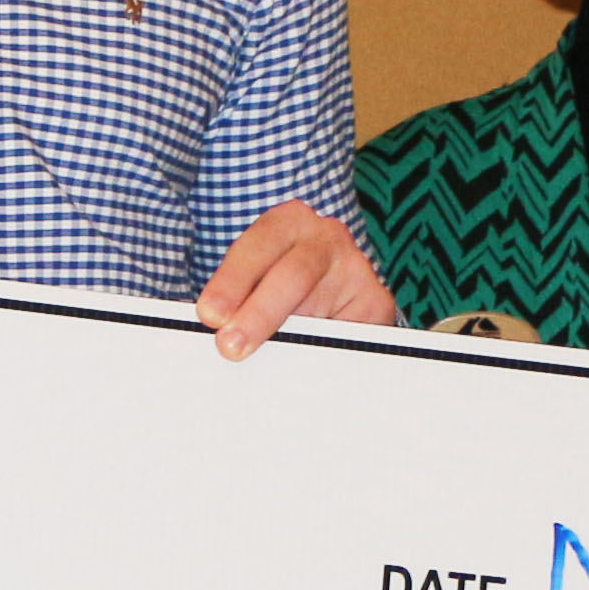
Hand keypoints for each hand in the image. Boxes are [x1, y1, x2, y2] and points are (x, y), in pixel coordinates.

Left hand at [196, 201, 394, 359]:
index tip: (211, 315)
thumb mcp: (254, 285)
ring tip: (272, 360)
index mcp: (287, 222)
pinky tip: (309, 367)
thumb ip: (238, 304)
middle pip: (295, 273)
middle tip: (231, 346)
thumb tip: (220, 339)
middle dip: (259, 312)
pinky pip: (352, 330)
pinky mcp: (377, 300)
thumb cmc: (277, 289)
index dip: (232, 281)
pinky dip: (328, 352)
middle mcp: (325, 236)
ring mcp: (356, 266)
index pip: (257, 246)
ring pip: (326, 306)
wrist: (327, 297)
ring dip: (296, 337)